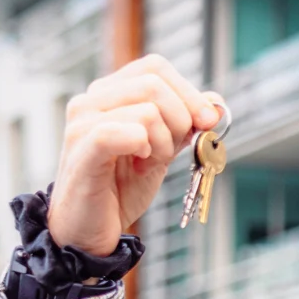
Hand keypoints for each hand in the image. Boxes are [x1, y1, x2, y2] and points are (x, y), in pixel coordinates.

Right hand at [47, 54, 221, 255]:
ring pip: (148, 111)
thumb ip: (184, 125)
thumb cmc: (120, 189)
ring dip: (163, 144)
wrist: (89, 231)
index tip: (208, 122)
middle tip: (169, 152)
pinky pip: (128, 132)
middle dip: (180, 120)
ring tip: (145, 164)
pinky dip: (146, 148)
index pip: (155, 67)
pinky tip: (139, 164)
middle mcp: (90, 101)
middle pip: (154, 84)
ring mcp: (82, 122)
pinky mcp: (84, 148)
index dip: (188, 91)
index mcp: (108, 94)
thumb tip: (215, 103)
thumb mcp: (161, 151)